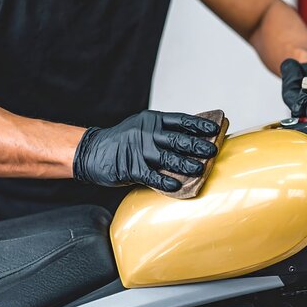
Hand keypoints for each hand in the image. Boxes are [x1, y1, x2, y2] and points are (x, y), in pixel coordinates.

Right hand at [73, 110, 219, 191]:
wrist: (91, 151)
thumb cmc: (123, 141)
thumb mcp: (143, 128)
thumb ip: (164, 132)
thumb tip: (194, 140)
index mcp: (152, 120)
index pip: (181, 120)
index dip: (199, 125)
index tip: (215, 129)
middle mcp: (146, 133)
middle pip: (178, 139)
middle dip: (197, 146)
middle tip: (213, 151)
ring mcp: (138, 150)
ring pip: (168, 158)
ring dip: (186, 164)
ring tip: (200, 169)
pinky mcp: (131, 168)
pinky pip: (152, 176)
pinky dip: (165, 181)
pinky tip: (177, 185)